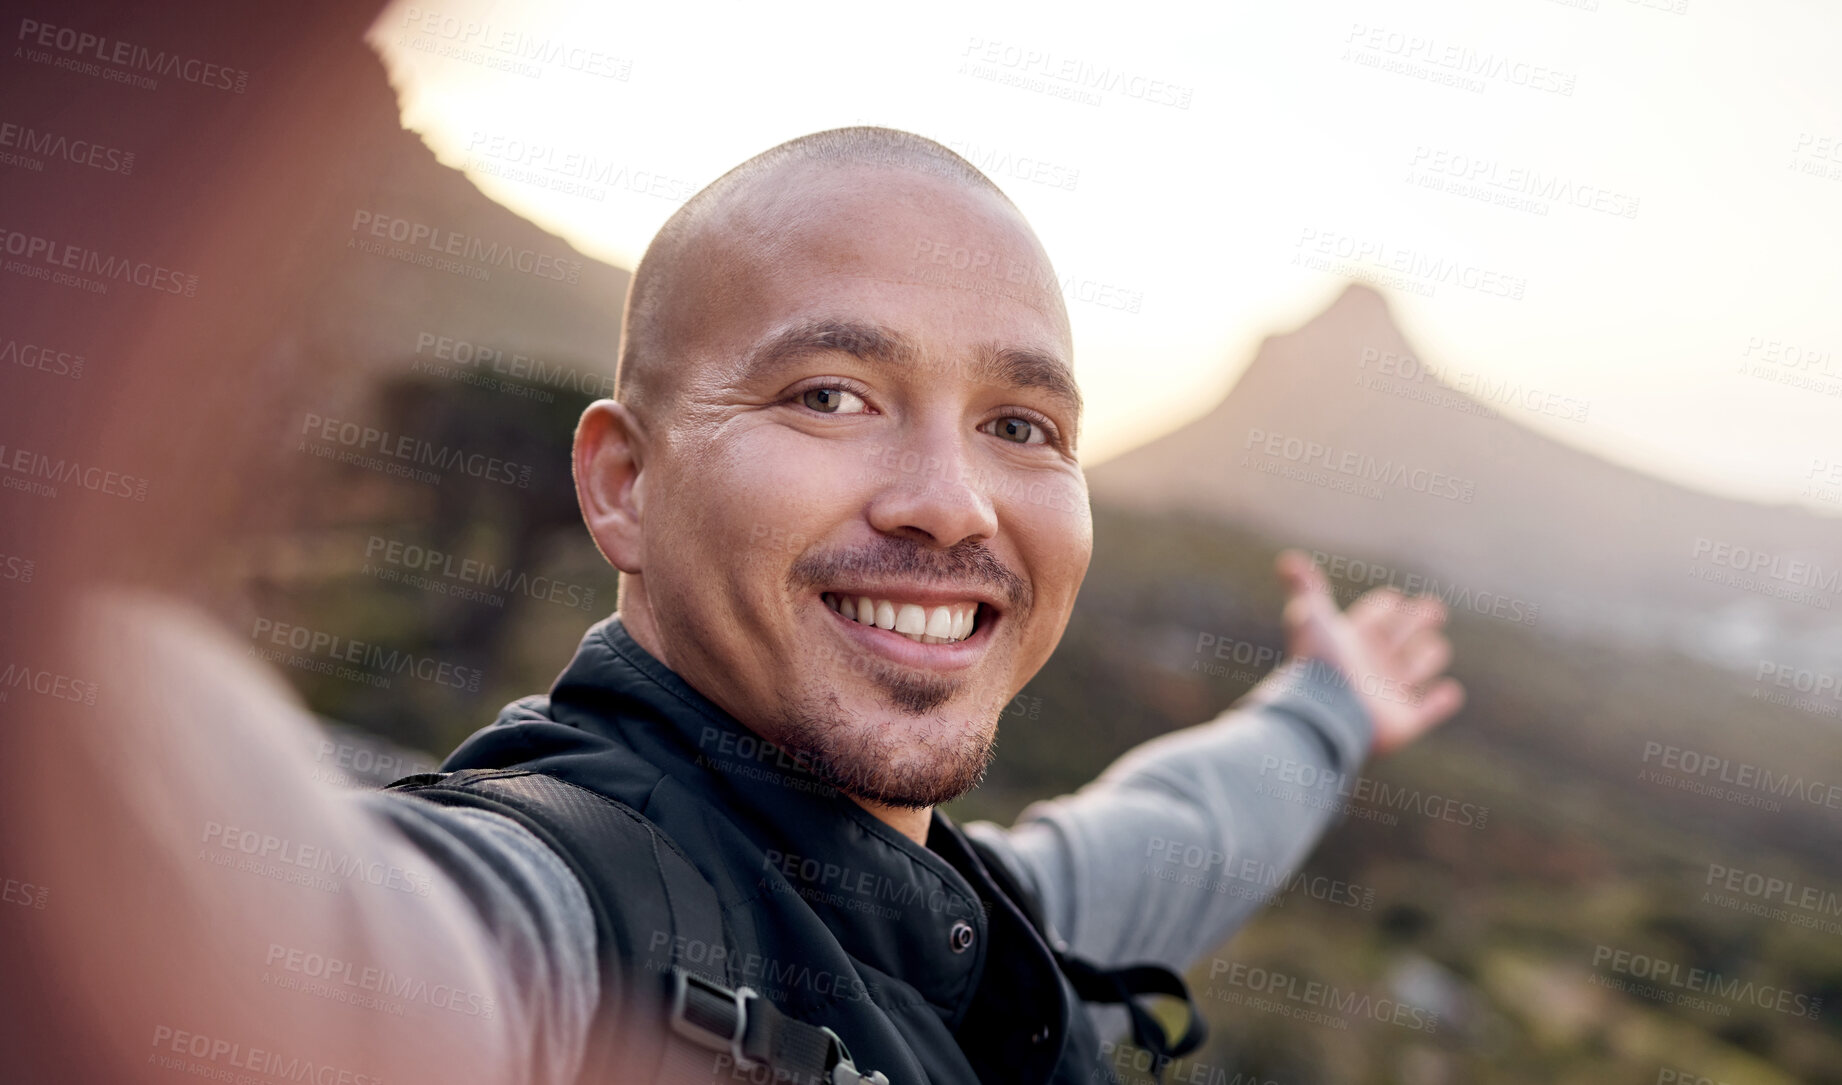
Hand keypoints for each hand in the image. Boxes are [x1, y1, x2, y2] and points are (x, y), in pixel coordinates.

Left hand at [1274, 549, 1464, 755]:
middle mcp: (1375, 663)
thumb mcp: (1311, 617)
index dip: (1388, 606)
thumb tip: (1288, 560)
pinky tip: (1448, 692)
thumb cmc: (1319, 662)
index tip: (1393, 600)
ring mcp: (1391, 692)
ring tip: (1429, 652)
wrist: (1326, 711)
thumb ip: (1305, 587)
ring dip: (1428, 657)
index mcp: (1356, 638)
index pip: (1381, 614)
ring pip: (1420, 667)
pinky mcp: (1405, 721)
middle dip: (1419, 620)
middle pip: (1405, 635)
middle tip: (1433, 610)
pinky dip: (1441, 702)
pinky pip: (1429, 711)